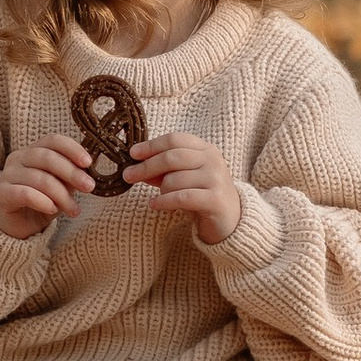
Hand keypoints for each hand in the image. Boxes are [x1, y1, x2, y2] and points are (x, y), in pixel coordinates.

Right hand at [0, 135, 93, 237]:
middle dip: (71, 172)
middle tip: (89, 187)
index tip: (88, 163)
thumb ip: (70, 176)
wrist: (17, 225)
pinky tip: (52, 209)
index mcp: (33, 151)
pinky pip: (25, 194)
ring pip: (40, 178)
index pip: (52, 141)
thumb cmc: (41, 202)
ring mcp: (7, 175)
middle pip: (47, 158)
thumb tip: (88, 170)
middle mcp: (18, 158)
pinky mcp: (2, 194)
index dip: (72, 148)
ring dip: (62, 195)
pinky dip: (43, 201)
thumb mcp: (61, 187)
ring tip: (74, 209)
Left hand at [126, 133, 242, 244]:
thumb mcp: (183, 178)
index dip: (151, 145)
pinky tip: (154, 205)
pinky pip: (180, 197)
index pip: (174, 139)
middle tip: (128, 175)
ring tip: (161, 198)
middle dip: (146, 166)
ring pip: (174, 179)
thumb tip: (136, 165)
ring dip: (161, 190)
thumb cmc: (203, 195)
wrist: (231, 220)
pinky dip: (163, 201)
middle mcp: (213, 160)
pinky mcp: (215, 199)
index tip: (132, 153)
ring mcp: (216, 179)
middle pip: (171, 157)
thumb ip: (163, 170)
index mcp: (205, 149)